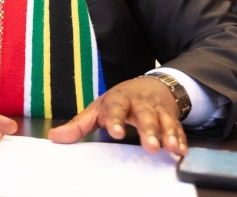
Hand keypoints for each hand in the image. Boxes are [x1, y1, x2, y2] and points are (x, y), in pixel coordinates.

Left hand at [47, 76, 187, 155]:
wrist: (151, 85)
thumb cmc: (119, 100)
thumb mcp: (97, 109)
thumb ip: (79, 124)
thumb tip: (55, 136)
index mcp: (118, 99)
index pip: (116, 108)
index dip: (116, 120)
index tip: (115, 132)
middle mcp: (139, 103)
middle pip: (144, 115)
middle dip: (148, 130)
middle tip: (150, 146)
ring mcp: (157, 110)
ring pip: (164, 120)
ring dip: (168, 134)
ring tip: (170, 148)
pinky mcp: (171, 117)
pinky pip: (178, 128)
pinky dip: (180, 138)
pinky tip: (181, 150)